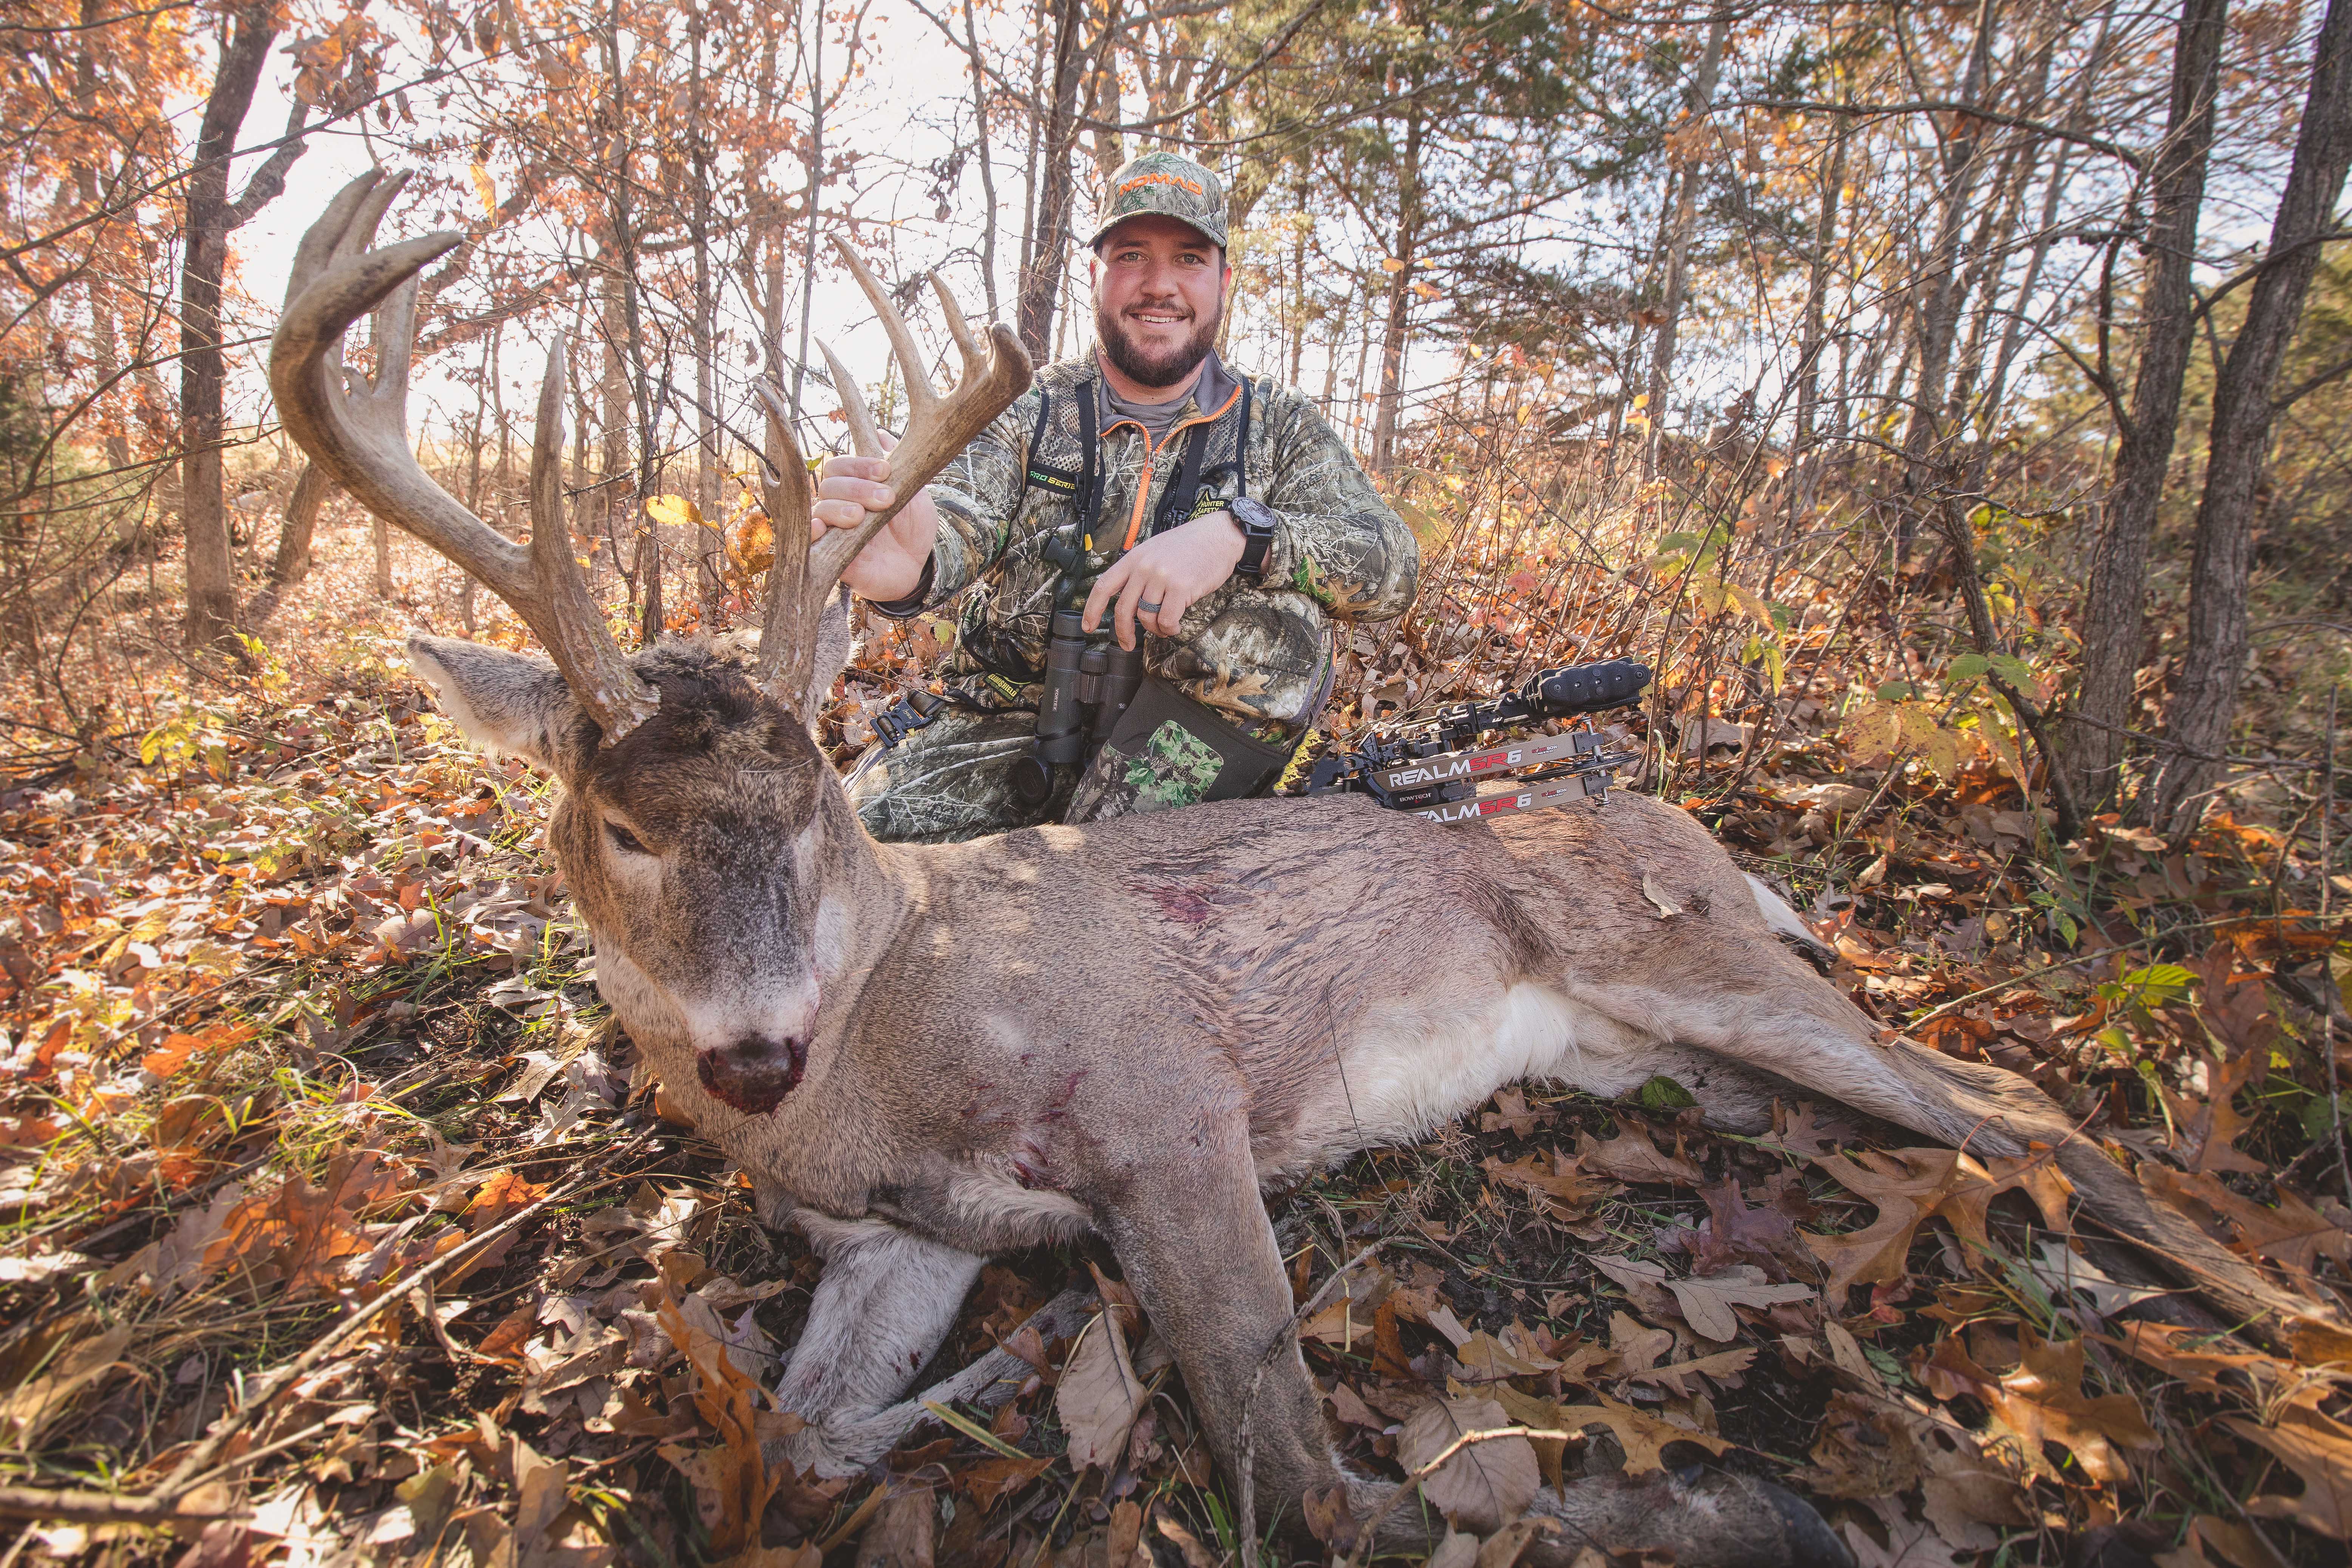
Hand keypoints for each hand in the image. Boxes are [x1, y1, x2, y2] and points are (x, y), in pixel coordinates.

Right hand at [812, 430, 939, 602]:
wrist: (917, 566)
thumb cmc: (911, 528)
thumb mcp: (914, 494)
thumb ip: (900, 464)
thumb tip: (881, 433)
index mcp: (854, 486)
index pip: (841, 466)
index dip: (859, 465)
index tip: (885, 470)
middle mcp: (838, 505)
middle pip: (830, 485)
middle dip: (857, 488)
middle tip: (885, 499)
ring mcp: (832, 530)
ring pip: (820, 509)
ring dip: (839, 508)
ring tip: (860, 516)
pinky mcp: (829, 556)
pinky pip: (809, 542)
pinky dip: (810, 531)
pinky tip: (820, 527)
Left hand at [1082, 509, 1246, 649]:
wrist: (1219, 536)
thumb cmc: (1189, 546)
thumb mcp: (1154, 551)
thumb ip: (1139, 572)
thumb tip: (1129, 602)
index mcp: (1133, 558)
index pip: (1103, 586)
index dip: (1091, 610)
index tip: (1088, 627)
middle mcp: (1144, 567)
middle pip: (1123, 609)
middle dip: (1123, 632)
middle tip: (1128, 644)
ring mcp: (1161, 577)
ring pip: (1147, 617)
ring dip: (1156, 629)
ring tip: (1166, 626)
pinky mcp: (1181, 588)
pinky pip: (1167, 620)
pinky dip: (1170, 629)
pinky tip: (1176, 625)